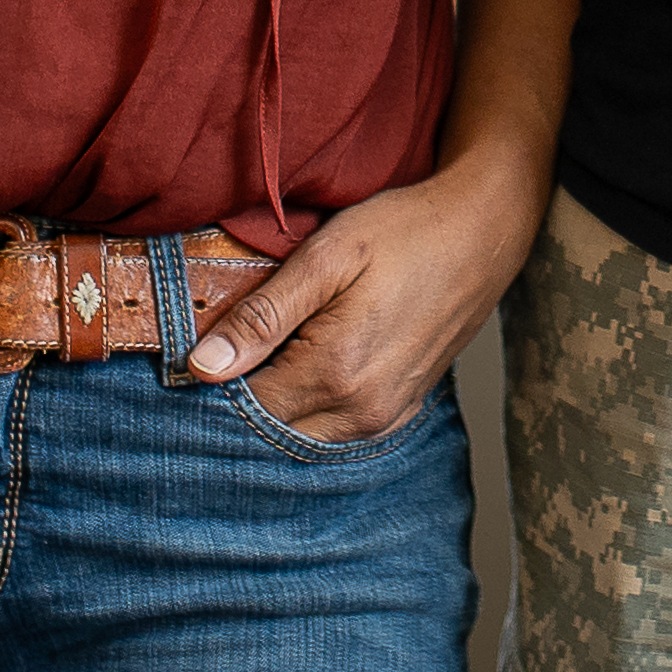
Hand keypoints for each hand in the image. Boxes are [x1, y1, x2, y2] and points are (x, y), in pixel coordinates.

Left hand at [184, 151, 548, 443]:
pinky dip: (306, 414)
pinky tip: (294, 374)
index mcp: (336, 372)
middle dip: (237, 405)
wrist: (484, 233)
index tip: (188, 357)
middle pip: (271, 434)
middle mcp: (362, 410)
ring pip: (301, 438)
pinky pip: (334, 433)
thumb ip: (264, 315)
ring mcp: (385, 417)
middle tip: (216, 357)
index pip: (245, 411)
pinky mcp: (399, 411)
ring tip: (254, 360)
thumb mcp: (328, 257)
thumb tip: (202, 367)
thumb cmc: (405, 232)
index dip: (209, 388)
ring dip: (271, 411)